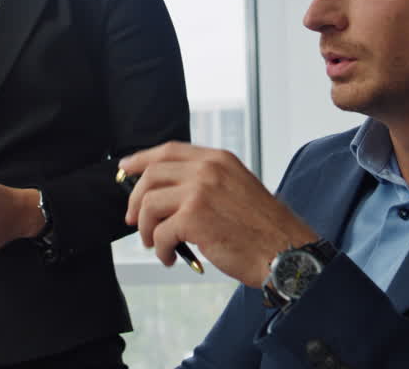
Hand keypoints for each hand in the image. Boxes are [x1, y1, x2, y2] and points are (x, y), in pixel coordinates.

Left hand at [120, 141, 319, 286]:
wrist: (285, 252)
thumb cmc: (262, 229)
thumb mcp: (236, 188)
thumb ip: (205, 182)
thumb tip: (164, 193)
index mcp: (218, 159)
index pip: (168, 150)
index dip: (141, 159)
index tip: (124, 169)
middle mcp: (208, 169)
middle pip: (152, 175)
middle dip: (136, 200)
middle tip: (134, 221)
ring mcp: (200, 191)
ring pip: (150, 204)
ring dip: (146, 229)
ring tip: (156, 244)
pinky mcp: (194, 218)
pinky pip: (160, 233)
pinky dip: (160, 250)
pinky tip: (170, 258)